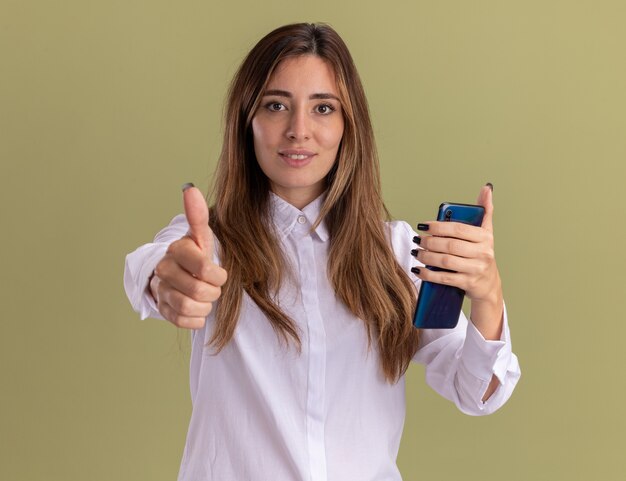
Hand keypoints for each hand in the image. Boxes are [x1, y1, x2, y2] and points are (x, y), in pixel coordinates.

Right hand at [149, 185, 227, 328]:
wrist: (184, 274)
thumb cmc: (198, 254)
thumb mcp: (202, 236)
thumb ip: (198, 216)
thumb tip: (189, 188)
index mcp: (177, 250)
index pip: (203, 268)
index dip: (217, 276)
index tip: (220, 275)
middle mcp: (164, 268)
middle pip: (198, 290)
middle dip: (213, 292)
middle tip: (214, 287)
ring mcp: (161, 289)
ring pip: (188, 306)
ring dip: (204, 306)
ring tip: (206, 297)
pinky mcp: (161, 308)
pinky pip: (182, 320)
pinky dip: (196, 318)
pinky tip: (198, 309)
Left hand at [412, 184, 502, 338]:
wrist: (489, 285)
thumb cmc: (482, 254)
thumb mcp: (486, 233)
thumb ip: (485, 211)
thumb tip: (487, 187)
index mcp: (485, 237)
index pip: (458, 229)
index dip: (439, 226)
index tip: (423, 225)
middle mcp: (483, 253)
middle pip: (450, 245)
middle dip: (429, 242)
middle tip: (417, 239)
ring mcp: (476, 269)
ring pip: (446, 261)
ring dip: (427, 257)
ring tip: (416, 252)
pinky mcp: (468, 283)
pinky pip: (445, 278)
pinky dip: (429, 274)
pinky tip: (419, 270)